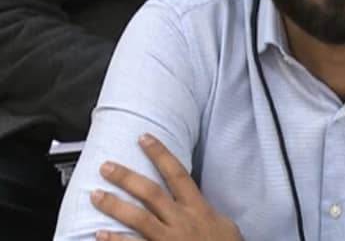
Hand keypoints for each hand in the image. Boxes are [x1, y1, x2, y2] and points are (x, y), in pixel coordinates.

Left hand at [90, 134, 242, 240]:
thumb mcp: (224, 224)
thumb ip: (208, 211)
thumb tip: (196, 200)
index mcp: (198, 208)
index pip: (177, 174)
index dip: (160, 154)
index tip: (144, 138)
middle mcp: (180, 221)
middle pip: (151, 193)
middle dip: (127, 178)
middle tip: (106, 166)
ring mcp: (167, 240)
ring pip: (138, 219)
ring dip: (114, 206)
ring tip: (95, 195)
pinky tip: (99, 234)